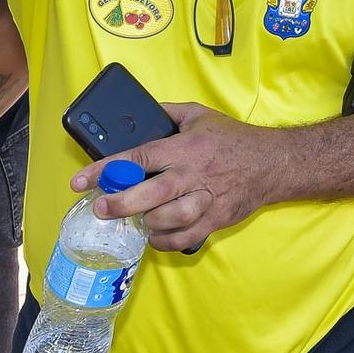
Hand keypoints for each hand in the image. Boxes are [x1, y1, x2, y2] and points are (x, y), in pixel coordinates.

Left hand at [72, 101, 272, 251]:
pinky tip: (155, 235)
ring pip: (169, 218)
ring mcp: (206, 199)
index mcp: (185, 147)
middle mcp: (193, 173)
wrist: (273, 163)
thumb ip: (169, 113)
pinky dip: (165, 240)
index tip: (80, 180)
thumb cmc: (234, 139)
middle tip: (101, 208)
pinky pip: (185, 237)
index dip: (106, 169)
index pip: (138, 156)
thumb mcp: (200, 115)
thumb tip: (142, 113)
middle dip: (120, 203)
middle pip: (150, 193)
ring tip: (136, 219)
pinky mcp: (216, 218)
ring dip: (147, 222)